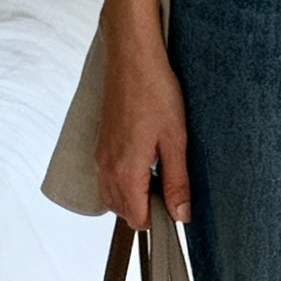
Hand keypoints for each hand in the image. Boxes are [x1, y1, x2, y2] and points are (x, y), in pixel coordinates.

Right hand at [96, 30, 190, 231]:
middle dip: (145, 210)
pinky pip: (106, 177)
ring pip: (112, 195)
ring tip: (159, 174)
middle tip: (171, 189)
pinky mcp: (100, 143)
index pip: (136, 219)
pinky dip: (123, 181)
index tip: (176, 208)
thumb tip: (180, 216)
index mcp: (125, 171)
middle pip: (122, 210)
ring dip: (133, 196)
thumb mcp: (176, 141)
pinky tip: (145, 161)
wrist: (132, 59)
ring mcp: (100, 156)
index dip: (158, 220)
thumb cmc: (156, 94)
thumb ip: (177, 182)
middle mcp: (106, 168)